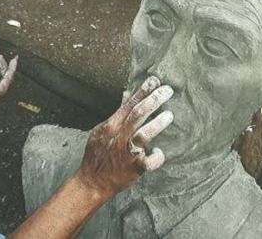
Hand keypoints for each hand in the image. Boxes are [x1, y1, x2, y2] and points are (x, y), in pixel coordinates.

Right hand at [74, 76, 173, 201]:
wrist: (92, 181)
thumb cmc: (98, 154)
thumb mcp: (102, 130)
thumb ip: (118, 113)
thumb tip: (127, 94)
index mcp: (110, 126)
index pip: (128, 104)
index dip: (142, 91)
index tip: (154, 80)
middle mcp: (118, 137)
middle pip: (137, 115)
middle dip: (153, 100)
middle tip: (167, 91)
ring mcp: (126, 153)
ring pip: (143, 135)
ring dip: (157, 124)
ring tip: (169, 115)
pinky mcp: (133, 169)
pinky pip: (148, 162)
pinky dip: (156, 156)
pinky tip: (159, 152)